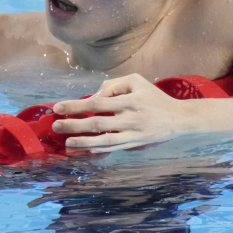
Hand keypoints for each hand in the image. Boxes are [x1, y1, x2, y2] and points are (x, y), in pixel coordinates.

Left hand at [51, 73, 188, 152]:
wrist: (177, 118)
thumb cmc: (153, 97)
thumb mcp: (136, 81)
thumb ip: (113, 85)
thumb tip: (94, 96)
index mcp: (129, 101)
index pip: (98, 103)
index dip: (77, 106)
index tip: (59, 107)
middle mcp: (129, 119)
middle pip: (97, 123)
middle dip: (74, 125)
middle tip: (56, 125)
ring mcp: (131, 134)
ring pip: (103, 141)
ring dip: (83, 142)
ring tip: (67, 143)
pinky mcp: (133, 145)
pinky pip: (112, 148)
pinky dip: (98, 150)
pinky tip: (84, 150)